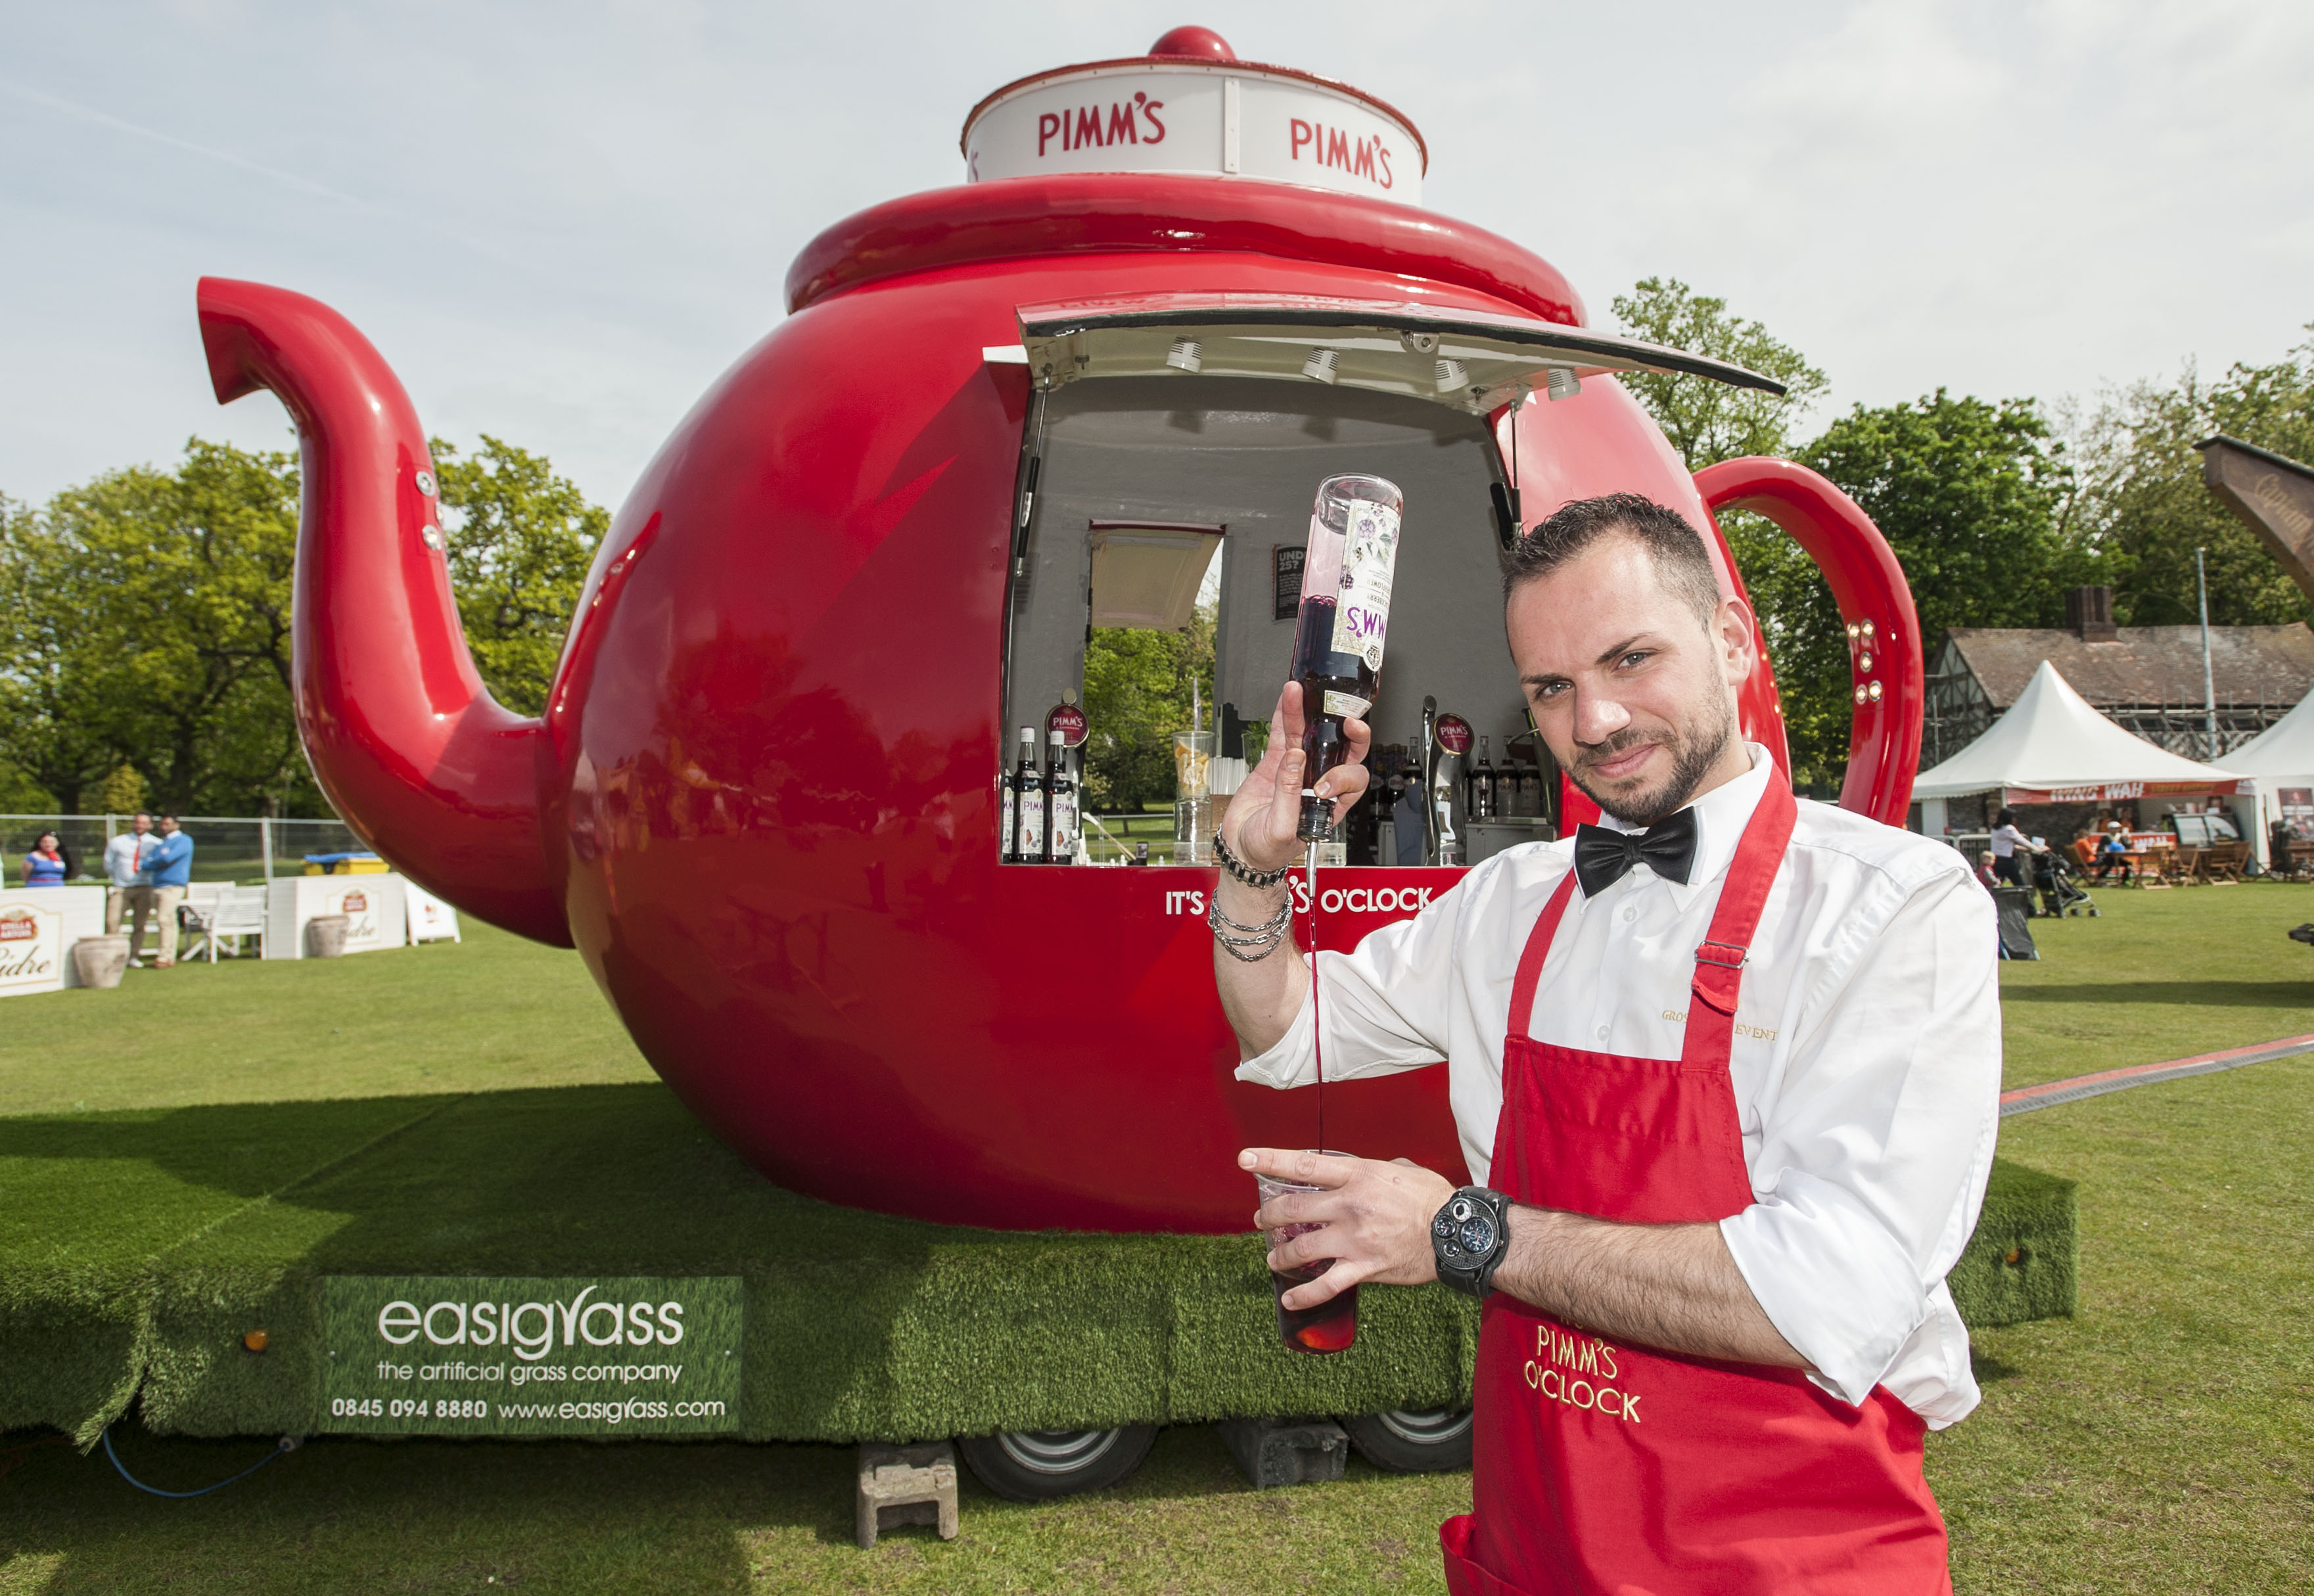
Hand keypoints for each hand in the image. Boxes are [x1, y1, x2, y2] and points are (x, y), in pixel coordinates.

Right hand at [1220, 682, 1371, 873]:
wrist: (1240, 848)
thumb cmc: (1266, 849)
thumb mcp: (1281, 829)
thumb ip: (1289, 796)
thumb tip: (1295, 758)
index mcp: (1331, 804)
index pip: (1352, 781)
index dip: (1343, 776)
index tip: (1320, 784)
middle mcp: (1319, 782)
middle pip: (1342, 751)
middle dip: (1348, 734)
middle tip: (1346, 720)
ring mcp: (1297, 770)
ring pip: (1308, 736)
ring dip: (1305, 713)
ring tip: (1298, 692)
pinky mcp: (1275, 763)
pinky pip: (1283, 735)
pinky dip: (1284, 716)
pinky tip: (1286, 699)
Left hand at [1239, 1147, 1455, 1310]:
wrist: (1457, 1233)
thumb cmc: (1433, 1198)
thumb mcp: (1402, 1169)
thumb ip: (1378, 1168)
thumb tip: (1371, 1170)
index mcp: (1358, 1176)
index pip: (1304, 1166)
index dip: (1270, 1161)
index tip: (1246, 1159)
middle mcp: (1349, 1206)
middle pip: (1293, 1209)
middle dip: (1270, 1215)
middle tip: (1262, 1219)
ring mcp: (1354, 1239)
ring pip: (1301, 1248)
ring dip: (1280, 1255)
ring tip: (1272, 1258)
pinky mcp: (1363, 1268)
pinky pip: (1326, 1285)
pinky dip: (1303, 1295)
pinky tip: (1288, 1299)